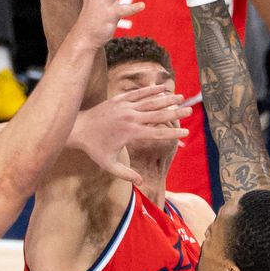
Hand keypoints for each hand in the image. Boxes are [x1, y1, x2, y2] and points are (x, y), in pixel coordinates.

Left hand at [72, 83, 186, 181]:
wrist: (78, 129)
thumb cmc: (94, 149)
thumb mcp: (108, 165)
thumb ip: (125, 174)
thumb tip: (140, 182)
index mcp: (131, 133)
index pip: (157, 133)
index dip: (173, 133)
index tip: (186, 132)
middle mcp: (130, 118)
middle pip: (158, 114)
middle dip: (176, 112)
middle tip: (191, 110)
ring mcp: (125, 107)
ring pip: (150, 101)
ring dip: (167, 99)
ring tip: (181, 96)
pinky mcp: (119, 99)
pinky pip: (138, 93)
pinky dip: (150, 90)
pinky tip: (162, 88)